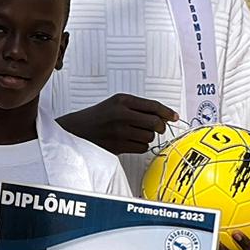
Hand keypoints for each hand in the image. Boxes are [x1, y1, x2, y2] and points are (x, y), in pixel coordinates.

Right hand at [56, 94, 178, 154]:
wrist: (75, 130)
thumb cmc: (96, 116)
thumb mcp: (115, 103)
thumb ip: (138, 107)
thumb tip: (164, 116)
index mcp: (122, 101)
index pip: (153, 106)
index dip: (167, 112)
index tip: (173, 116)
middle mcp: (121, 115)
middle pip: (155, 123)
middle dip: (159, 126)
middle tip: (156, 127)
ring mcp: (119, 131)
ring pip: (149, 137)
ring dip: (147, 137)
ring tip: (135, 133)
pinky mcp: (117, 146)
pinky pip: (141, 148)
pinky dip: (139, 146)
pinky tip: (130, 141)